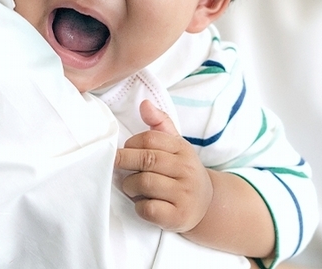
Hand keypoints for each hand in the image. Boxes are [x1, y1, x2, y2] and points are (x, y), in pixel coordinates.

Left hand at [114, 100, 213, 233]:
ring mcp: (184, 194)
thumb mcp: (176, 146)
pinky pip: (148, 208)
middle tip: (114, 165)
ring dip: (129, 185)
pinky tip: (142, 203)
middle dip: (124, 161)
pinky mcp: (178, 217)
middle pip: (147, 159)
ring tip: (130, 186)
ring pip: (144, 183)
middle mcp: (186, 170)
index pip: (151, 139)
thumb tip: (144, 104)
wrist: (206, 205)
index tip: (125, 150)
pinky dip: (139, 206)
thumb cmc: (183, 172)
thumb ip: (160, 123)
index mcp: (183, 150)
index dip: (132, 143)